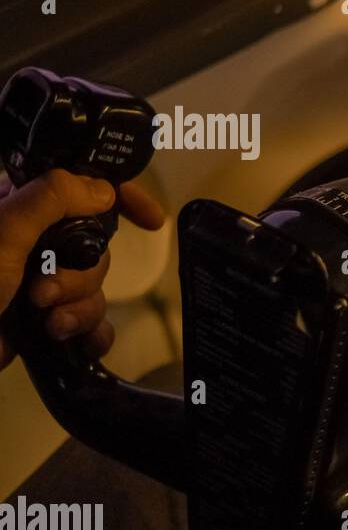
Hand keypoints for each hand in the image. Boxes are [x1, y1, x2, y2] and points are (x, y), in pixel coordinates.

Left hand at [0, 170, 165, 369]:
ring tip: (47, 321)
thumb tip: (101, 188)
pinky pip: (92, 322)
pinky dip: (90, 333)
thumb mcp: (3, 231)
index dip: (119, 198)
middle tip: (44, 289)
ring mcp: (38, 282)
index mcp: (19, 209)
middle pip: (97, 247)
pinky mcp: (44, 319)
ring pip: (95, 286)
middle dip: (81, 275)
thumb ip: (54, 198)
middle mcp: (31, 243)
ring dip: (79, 307)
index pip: (80, 188)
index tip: (149, 217)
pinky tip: (76, 341)